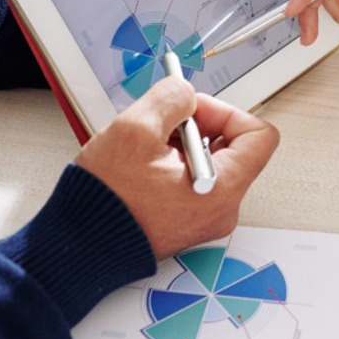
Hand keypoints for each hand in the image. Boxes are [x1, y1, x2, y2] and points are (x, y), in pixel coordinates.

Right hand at [75, 77, 279, 259]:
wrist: (79, 246)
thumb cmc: (105, 201)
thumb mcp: (135, 129)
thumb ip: (171, 99)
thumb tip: (185, 92)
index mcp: (222, 188)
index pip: (259, 136)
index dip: (226, 112)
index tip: (193, 109)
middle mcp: (222, 208)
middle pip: (233, 148)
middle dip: (198, 126)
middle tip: (163, 125)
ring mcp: (204, 217)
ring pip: (209, 163)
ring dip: (180, 145)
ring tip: (146, 149)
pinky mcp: (186, 222)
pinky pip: (193, 182)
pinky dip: (172, 165)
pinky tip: (142, 166)